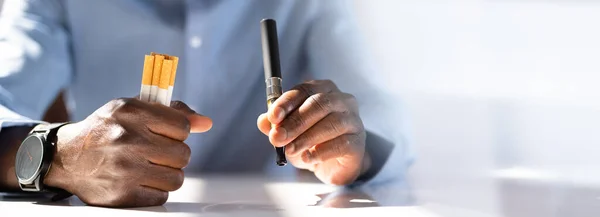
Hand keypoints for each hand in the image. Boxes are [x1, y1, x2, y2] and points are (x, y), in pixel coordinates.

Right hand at [43, 98, 212, 206]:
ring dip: (167, 174)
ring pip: (176, 177)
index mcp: (132, 112)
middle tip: (156, 153)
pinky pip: (161, 196)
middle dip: (173, 154)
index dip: (178, 132)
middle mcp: (127, 140)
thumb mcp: (133, 109)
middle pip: (183, 154)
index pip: (183, 127)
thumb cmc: (107, 130)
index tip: (166, 134)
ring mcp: (124, 169)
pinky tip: (140, 180)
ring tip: (150, 167)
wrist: (66, 157)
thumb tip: (206, 123)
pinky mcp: (121, 194)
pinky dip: (155, 191)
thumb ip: (173, 113)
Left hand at [257, 80, 369, 184]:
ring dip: (306, 138)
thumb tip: (263, 121)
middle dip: (295, 121)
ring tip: (290, 150)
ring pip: (331, 123)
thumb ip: (277, 125)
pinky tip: (308, 158)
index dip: (287, 102)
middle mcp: (342, 100)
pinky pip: (341, 143)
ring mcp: (354, 120)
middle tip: (277, 137)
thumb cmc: (311, 141)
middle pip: (318, 104)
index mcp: (323, 90)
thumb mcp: (290, 132)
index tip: (272, 117)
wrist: (334, 165)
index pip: (305, 90)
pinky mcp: (358, 142)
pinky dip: (321, 151)